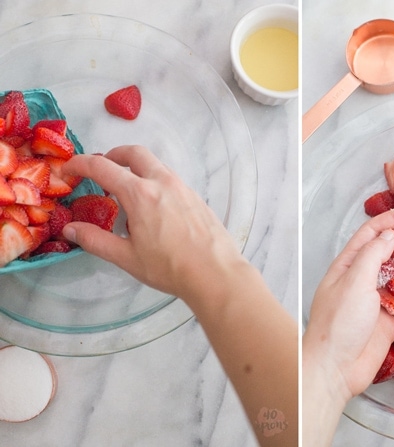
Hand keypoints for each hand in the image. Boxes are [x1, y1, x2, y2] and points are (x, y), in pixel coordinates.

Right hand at [62, 145, 244, 299]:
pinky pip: (172, 180)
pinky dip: (156, 182)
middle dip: (114, 155)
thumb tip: (71, 229)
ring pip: (156, 165)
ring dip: (137, 169)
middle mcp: (163, 182)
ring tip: (128, 195)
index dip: (80, 164)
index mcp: (140, 194)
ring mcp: (184, 188)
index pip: (103, 167)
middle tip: (102, 171)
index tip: (69, 170)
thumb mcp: (126, 257)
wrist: (216, 273)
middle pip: (135, 153)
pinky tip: (155, 210)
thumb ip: (95, 240)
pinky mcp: (197, 197)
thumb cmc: (171, 268)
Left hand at [303, 203, 393, 402]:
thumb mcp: (355, 282)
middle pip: (392, 252)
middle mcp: (364, 278)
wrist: (336, 369)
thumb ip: (374, 256)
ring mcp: (379, 299)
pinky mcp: (391, 320)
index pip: (373, 232)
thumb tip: (390, 234)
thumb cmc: (338, 322)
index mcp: (349, 264)